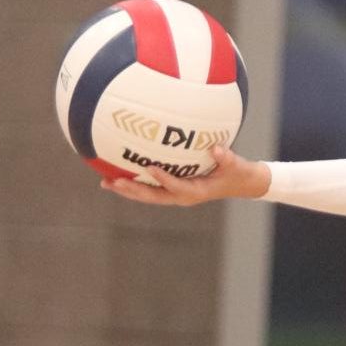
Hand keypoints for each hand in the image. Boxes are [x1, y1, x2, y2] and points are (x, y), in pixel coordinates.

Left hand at [100, 146, 270, 205]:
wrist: (239, 184)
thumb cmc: (237, 173)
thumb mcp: (236, 165)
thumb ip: (226, 157)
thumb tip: (217, 149)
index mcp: (196, 192)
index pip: (176, 187)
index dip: (162, 179)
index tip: (148, 168)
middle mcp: (182, 197)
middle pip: (153, 197)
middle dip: (133, 190)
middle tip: (113, 182)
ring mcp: (176, 195)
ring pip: (148, 196)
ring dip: (128, 190)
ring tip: (106, 183)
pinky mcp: (172, 191)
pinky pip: (151, 189)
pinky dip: (134, 184)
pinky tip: (118, 176)